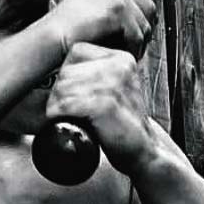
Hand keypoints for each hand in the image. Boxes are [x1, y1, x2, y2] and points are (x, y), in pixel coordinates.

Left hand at [44, 42, 154, 172]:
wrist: (146, 152)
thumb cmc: (125, 125)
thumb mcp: (114, 90)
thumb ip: (95, 74)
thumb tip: (62, 73)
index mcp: (121, 58)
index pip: (77, 52)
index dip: (67, 75)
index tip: (71, 95)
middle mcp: (119, 66)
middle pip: (67, 71)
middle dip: (59, 94)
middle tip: (66, 112)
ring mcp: (113, 84)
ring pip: (63, 88)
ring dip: (57, 107)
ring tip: (67, 119)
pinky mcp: (105, 104)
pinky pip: (67, 104)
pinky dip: (60, 116)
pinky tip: (69, 124)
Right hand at [48, 0, 161, 55]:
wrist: (56, 34)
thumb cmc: (71, 23)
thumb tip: (144, 10)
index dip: (146, 4)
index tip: (139, 19)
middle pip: (151, 5)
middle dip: (143, 26)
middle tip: (132, 40)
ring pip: (147, 22)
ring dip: (138, 40)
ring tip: (124, 46)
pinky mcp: (118, 9)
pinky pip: (138, 35)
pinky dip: (132, 48)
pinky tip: (120, 49)